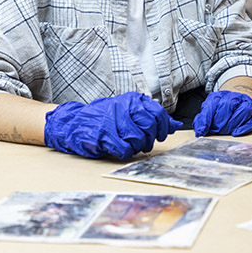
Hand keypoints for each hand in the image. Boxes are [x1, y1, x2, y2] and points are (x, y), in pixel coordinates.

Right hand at [44, 92, 180, 159]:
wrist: (76, 122)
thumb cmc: (106, 118)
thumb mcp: (130, 113)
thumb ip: (152, 118)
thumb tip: (174, 126)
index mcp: (132, 100)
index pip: (157, 113)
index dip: (162, 127)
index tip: (160, 135)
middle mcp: (124, 107)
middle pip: (149, 126)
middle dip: (149, 139)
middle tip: (144, 144)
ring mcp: (113, 120)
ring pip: (138, 138)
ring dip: (136, 146)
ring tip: (129, 144)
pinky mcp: (104, 134)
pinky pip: (124, 149)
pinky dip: (125, 152)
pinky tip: (119, 148)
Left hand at [193, 91, 251, 136]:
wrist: (243, 106)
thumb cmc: (225, 113)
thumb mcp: (211, 113)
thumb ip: (203, 120)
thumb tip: (199, 131)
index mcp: (222, 96)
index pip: (213, 102)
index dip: (206, 117)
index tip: (202, 130)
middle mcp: (237, 97)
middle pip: (229, 104)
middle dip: (221, 120)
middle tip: (216, 131)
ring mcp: (250, 104)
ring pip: (245, 109)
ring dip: (234, 122)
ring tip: (227, 132)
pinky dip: (247, 126)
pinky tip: (237, 133)